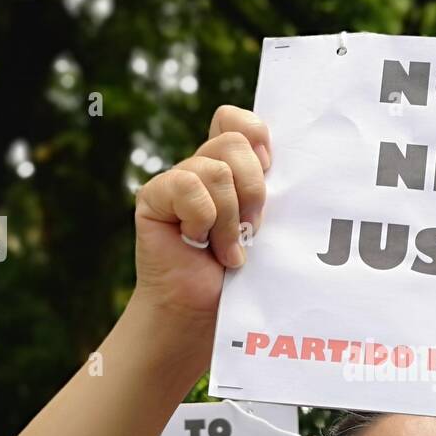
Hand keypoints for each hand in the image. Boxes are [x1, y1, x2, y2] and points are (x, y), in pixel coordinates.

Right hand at [132, 105, 270, 325]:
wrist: (201, 314)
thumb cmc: (239, 278)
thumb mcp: (266, 229)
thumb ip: (269, 192)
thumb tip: (282, 162)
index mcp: (232, 169)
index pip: (239, 121)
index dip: (257, 135)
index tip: (270, 170)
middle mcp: (203, 167)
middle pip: (235, 143)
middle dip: (252, 191)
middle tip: (251, 231)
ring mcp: (177, 180)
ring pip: (216, 169)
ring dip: (229, 218)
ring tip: (227, 249)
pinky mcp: (153, 196)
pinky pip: (188, 187)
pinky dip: (202, 220)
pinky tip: (197, 244)